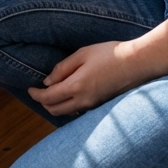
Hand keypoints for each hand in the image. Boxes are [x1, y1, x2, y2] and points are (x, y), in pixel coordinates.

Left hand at [27, 40, 145, 116]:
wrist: (138, 63)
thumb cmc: (110, 54)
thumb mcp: (83, 54)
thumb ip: (63, 68)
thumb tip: (48, 82)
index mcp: (77, 86)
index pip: (48, 98)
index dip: (36, 95)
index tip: (29, 89)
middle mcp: (84, 101)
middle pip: (55, 110)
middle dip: (43, 102)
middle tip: (39, 92)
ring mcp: (94, 106)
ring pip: (67, 112)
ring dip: (56, 105)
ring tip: (52, 92)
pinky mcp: (101, 105)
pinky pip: (79, 110)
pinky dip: (69, 106)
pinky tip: (69, 95)